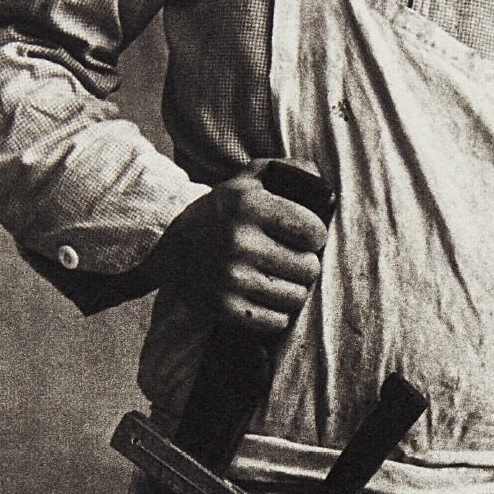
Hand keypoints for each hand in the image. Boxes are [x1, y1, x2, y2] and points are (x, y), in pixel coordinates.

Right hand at [144, 172, 328, 335]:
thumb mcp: (248, 180)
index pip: (314, 232)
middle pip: (309, 268)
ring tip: (276, 278)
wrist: (171, 248)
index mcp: (248, 205)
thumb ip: (288, 171)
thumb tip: (323, 186)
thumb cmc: (223, 212)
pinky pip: (278, 321)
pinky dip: (276, 313)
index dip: (313, 235)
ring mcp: (230, 277)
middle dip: (304, 264)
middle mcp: (238, 241)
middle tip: (288, 260)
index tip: (302, 236)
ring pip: (296, 297)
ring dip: (292, 290)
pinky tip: (263, 297)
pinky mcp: (224, 308)